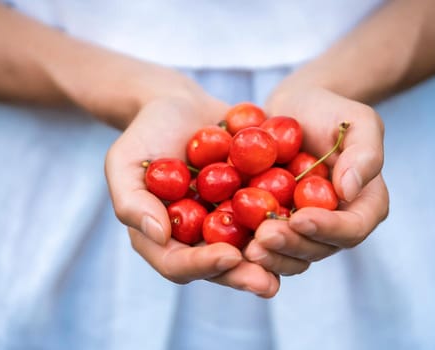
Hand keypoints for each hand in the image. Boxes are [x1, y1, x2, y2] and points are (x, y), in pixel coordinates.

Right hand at [105, 90, 279, 297]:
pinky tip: (309, 225)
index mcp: (162, 237)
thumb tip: (158, 235)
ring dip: (271, 259)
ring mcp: (223, 223)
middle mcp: (195, 237)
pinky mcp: (248, 204)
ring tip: (296, 260)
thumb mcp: (125, 163)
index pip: (177, 264)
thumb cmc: (146, 133)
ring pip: (249, 251)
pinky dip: (287, 225)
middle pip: (218, 268)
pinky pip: (267, 219)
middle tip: (268, 282)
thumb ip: (132, 201)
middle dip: (243, 276)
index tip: (228, 257)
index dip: (202, 266)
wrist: (180, 105)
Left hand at [244, 85, 388, 275]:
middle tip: (265, 235)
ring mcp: (303, 230)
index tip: (300, 218)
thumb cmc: (328, 111)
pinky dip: (250, 247)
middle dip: (292, 245)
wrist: (292, 108)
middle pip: (319, 248)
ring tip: (248, 247)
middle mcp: (335, 225)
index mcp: (363, 205)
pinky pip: (266, 245)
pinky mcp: (276, 225)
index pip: (352, 228)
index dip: (328, 229)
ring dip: (271, 255)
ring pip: (291, 256)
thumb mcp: (356, 121)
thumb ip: (364, 154)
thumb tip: (350, 191)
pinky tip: (231, 244)